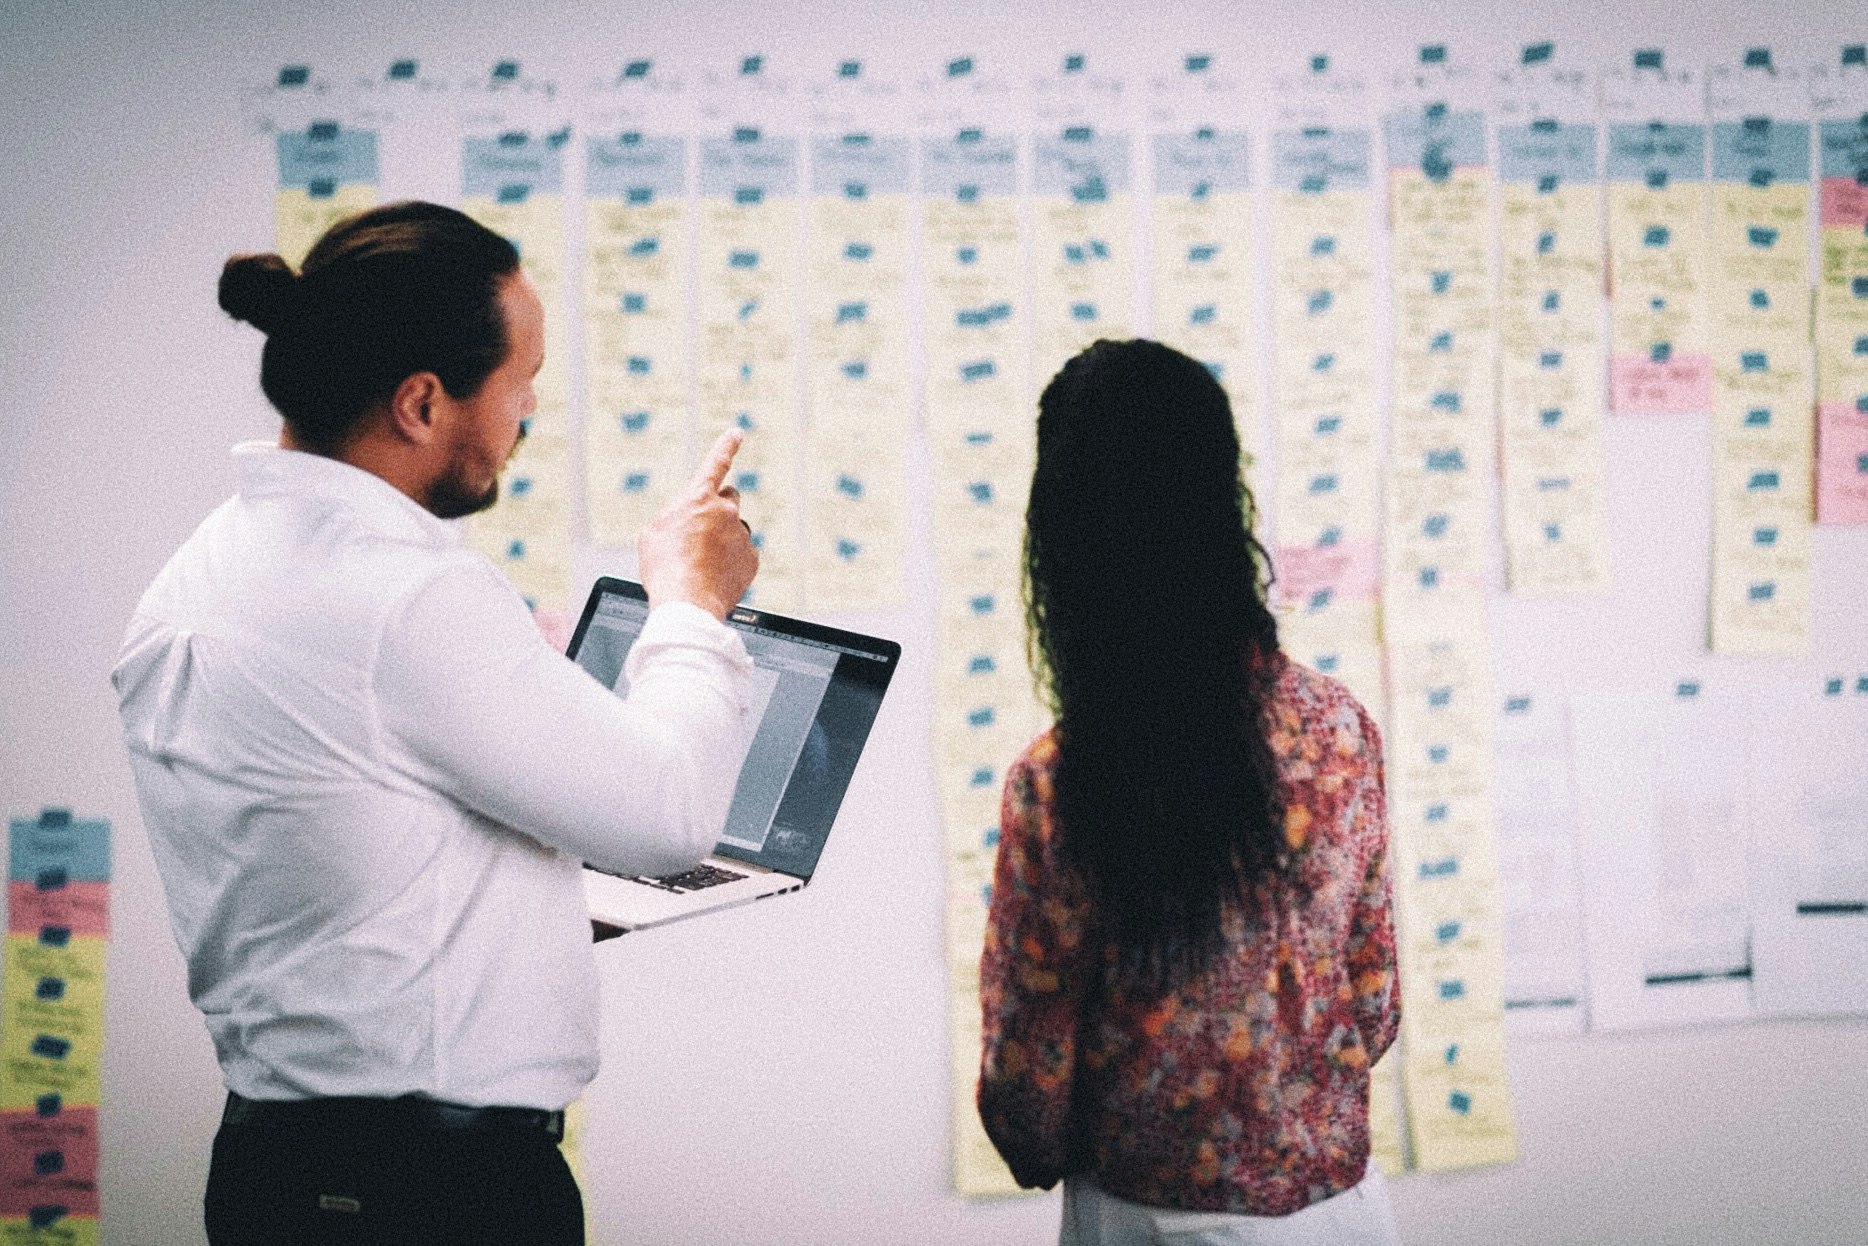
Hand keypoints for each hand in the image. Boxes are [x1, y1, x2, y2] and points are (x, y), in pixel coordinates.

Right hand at [637, 429, 758, 618]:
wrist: (687, 601)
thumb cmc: (664, 568)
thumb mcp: (653, 534)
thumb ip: (674, 517)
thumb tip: (686, 519)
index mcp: (699, 498)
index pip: (716, 463)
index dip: (726, 446)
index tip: (737, 432)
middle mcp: (725, 511)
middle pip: (729, 498)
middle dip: (719, 507)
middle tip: (704, 530)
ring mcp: (741, 535)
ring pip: (734, 530)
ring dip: (722, 540)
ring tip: (701, 563)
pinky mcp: (751, 559)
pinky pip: (742, 555)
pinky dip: (730, 562)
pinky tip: (713, 575)